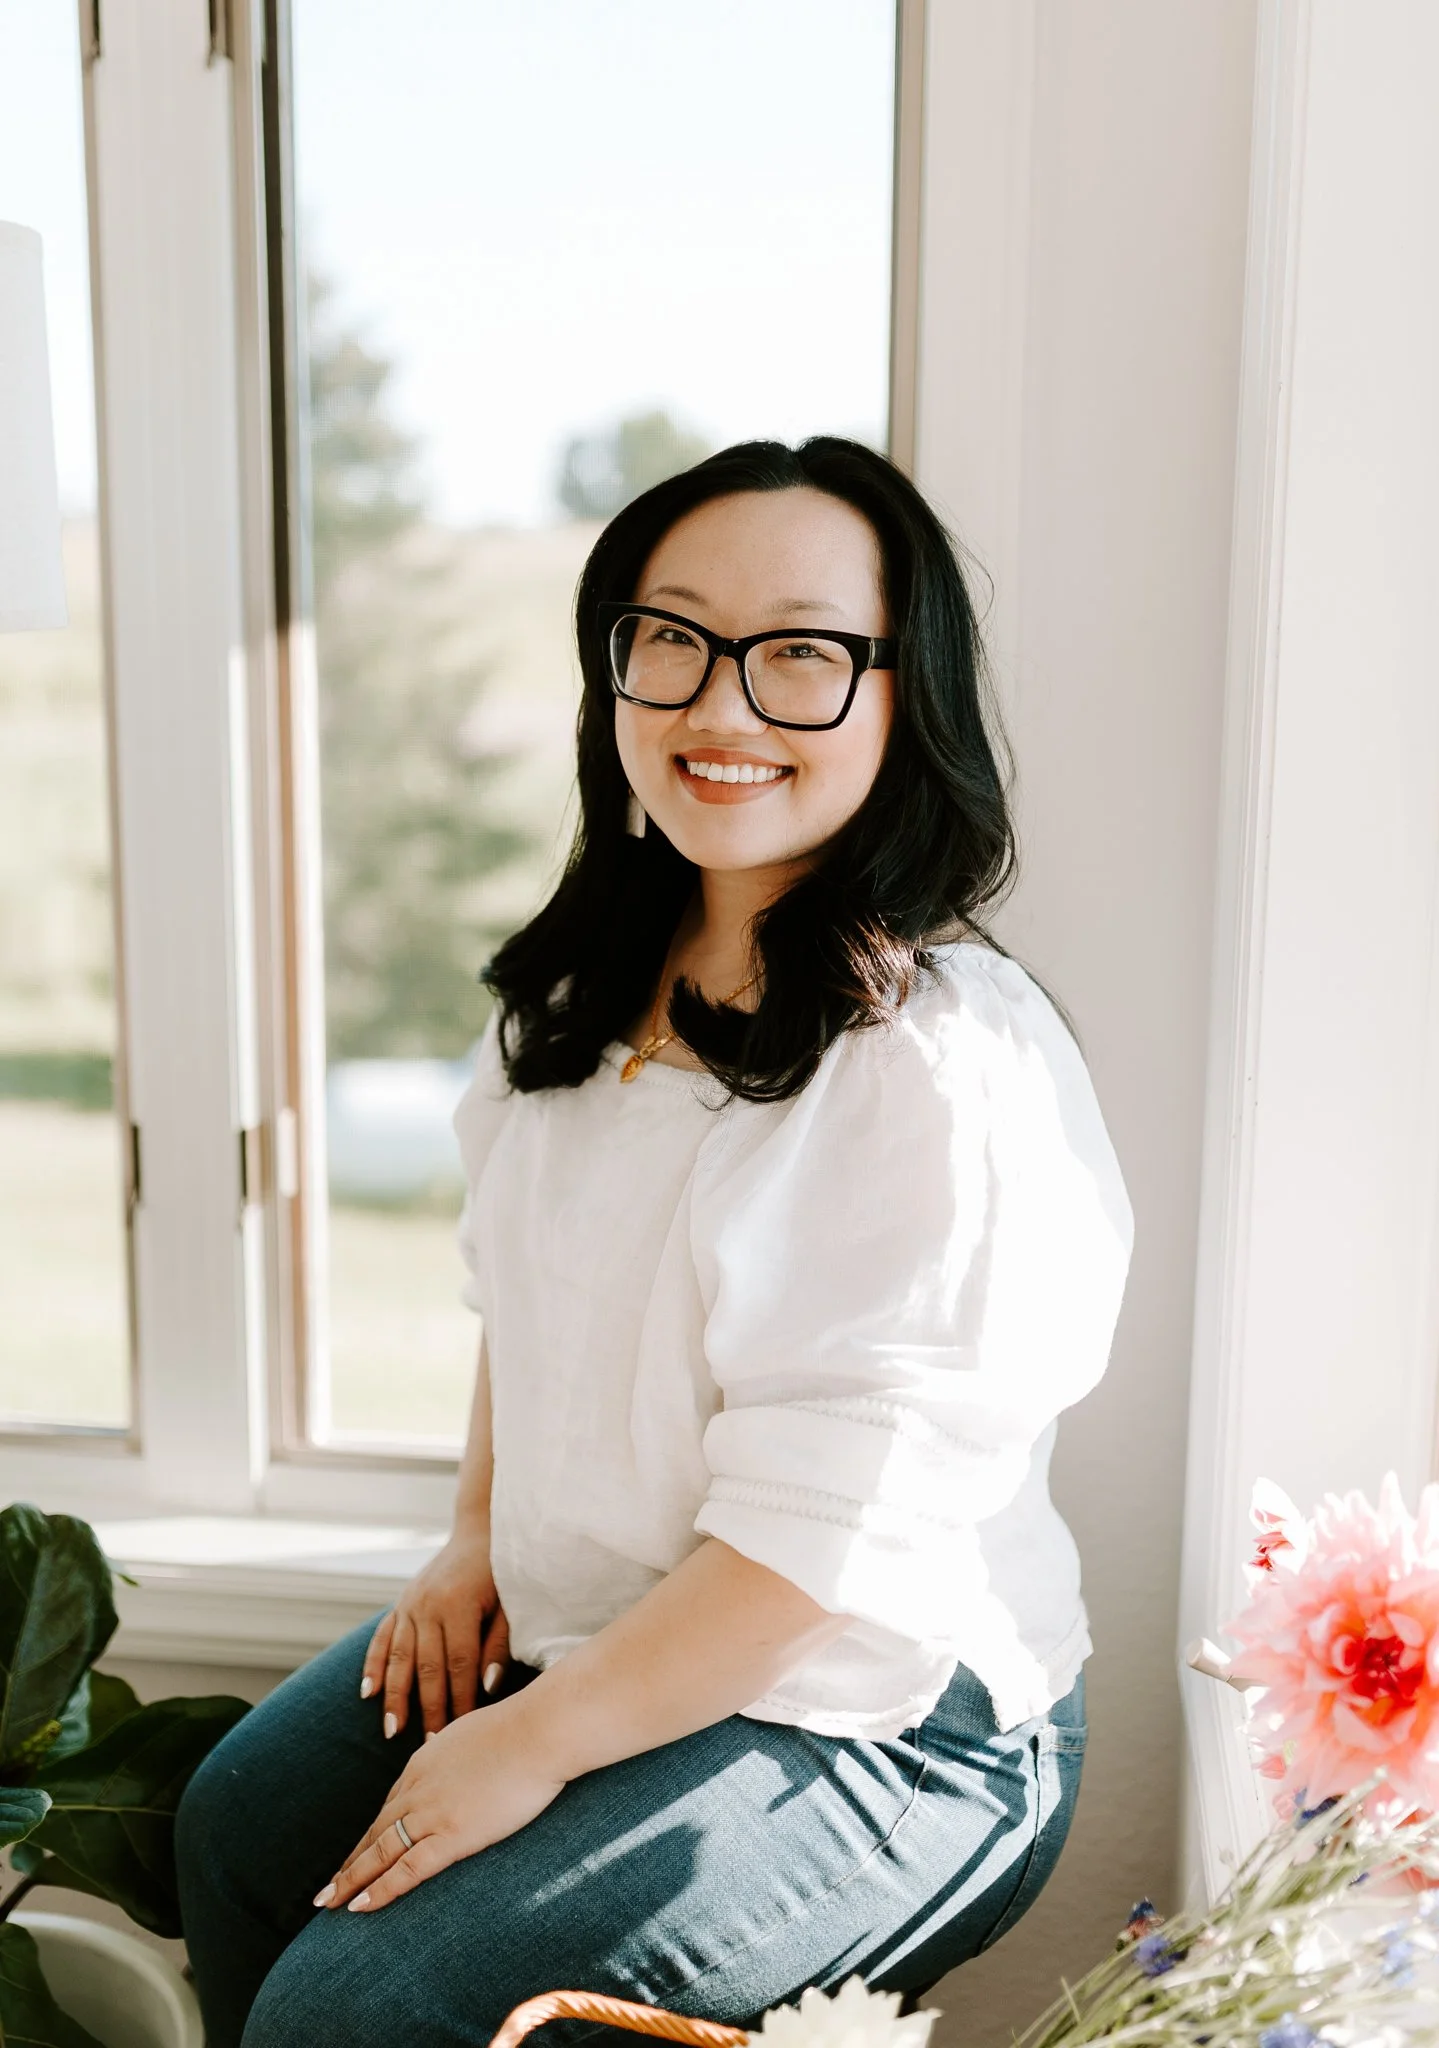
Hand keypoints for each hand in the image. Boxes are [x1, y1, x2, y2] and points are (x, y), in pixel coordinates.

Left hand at [315, 1696, 565, 1912]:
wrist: (538, 1731)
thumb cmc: (520, 1730)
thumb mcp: (474, 1734)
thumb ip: (455, 1751)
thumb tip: (448, 1752)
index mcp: (424, 1763)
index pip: (390, 1807)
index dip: (371, 1835)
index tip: (358, 1853)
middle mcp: (418, 1788)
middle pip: (375, 1832)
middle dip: (350, 1862)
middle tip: (328, 1889)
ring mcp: (431, 1813)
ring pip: (380, 1853)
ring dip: (352, 1880)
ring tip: (330, 1903)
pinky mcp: (451, 1835)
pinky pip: (405, 1870)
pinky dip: (379, 1890)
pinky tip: (359, 1907)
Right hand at [361, 1522, 509, 1738]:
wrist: (480, 1531)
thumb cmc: (502, 1574)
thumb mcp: (509, 1606)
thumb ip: (498, 1645)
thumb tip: (487, 1686)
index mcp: (460, 1606)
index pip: (459, 1665)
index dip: (461, 1700)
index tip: (463, 1731)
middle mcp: (429, 1606)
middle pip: (427, 1667)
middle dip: (428, 1709)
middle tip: (430, 1744)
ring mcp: (410, 1604)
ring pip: (399, 1657)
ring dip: (395, 1696)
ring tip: (393, 1731)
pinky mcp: (400, 1602)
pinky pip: (382, 1638)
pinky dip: (373, 1665)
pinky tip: (366, 1693)